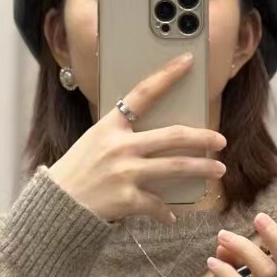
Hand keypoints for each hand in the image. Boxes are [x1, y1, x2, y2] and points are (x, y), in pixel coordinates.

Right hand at [47, 51, 228, 224]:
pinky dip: (166, 212)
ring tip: (218, 170)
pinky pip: (158, 204)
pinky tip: (171, 216)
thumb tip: (157, 137)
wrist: (57, 205)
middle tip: (220, 140)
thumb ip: (121, 135)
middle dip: (203, 137)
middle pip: (173, 135)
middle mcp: (120, 146)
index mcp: (110, 126)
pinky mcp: (128, 199)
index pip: (143, 93)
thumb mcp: (94, 142)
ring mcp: (125, 173)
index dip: (167, 75)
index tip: (188, 61)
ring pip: (176, 167)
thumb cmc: (77, 171)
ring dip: (202, 169)